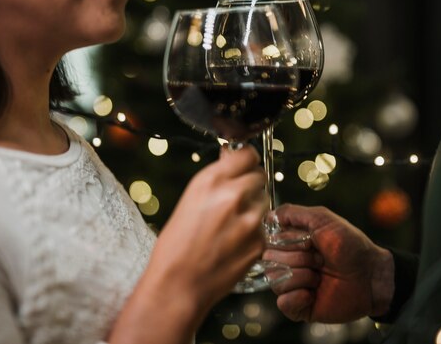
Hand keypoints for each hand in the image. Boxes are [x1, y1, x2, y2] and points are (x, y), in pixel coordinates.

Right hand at [150, 145, 266, 306]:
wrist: (178, 286)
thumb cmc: (176, 246)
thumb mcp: (190, 200)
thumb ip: (216, 178)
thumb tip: (231, 158)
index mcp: (211, 181)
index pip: (247, 154)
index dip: (245, 160)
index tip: (243, 166)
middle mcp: (233, 195)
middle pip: (259, 176)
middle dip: (250, 184)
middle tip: (236, 199)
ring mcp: (250, 220)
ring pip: (264, 200)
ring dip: (254, 207)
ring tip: (232, 225)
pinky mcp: (259, 242)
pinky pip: (264, 227)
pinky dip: (254, 232)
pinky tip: (234, 243)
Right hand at [263, 204, 393, 322]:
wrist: (371, 275)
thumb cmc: (350, 245)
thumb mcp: (322, 219)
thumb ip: (292, 212)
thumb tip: (268, 215)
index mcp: (291, 244)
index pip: (269, 241)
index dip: (288, 241)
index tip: (309, 240)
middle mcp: (289, 263)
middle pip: (269, 260)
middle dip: (298, 258)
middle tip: (320, 260)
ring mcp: (293, 285)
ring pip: (275, 280)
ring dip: (301, 276)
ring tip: (320, 276)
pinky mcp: (300, 307)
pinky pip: (283, 303)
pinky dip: (296, 297)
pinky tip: (312, 294)